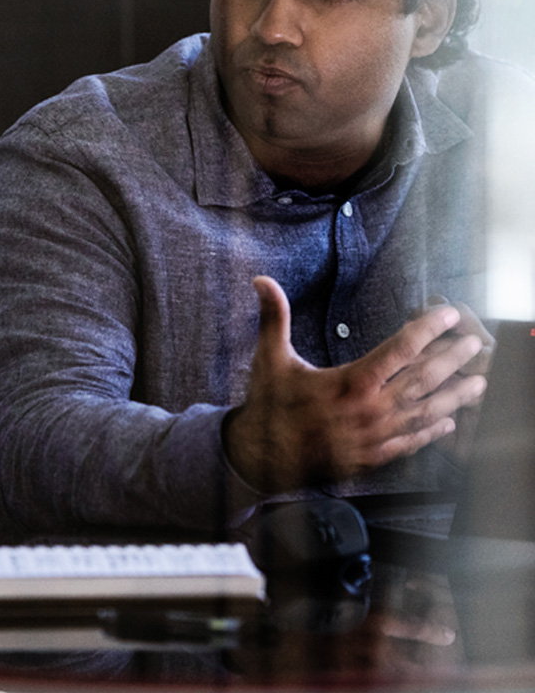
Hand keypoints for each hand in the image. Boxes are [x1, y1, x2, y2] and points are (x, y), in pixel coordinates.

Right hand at [223, 276, 486, 493]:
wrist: (263, 459)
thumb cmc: (269, 406)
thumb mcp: (270, 357)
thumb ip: (273, 317)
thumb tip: (262, 281)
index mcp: (350, 382)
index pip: (400, 350)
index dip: (428, 329)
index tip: (448, 315)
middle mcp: (370, 410)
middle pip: (423, 380)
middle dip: (452, 359)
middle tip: (475, 343)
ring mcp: (375, 436)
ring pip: (424, 412)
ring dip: (455, 397)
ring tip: (478, 383)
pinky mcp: (372, 457)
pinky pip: (411, 442)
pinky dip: (432, 431)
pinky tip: (449, 422)